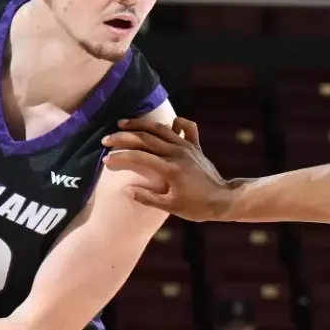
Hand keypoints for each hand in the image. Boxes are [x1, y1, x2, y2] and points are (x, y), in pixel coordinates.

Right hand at [101, 117, 232, 219]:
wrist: (223, 200)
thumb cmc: (196, 207)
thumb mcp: (170, 206)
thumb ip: (147, 198)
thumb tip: (126, 190)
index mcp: (170, 169)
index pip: (139, 157)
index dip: (121, 157)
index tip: (107, 160)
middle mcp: (178, 152)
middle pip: (146, 138)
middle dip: (124, 137)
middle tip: (107, 139)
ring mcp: (187, 146)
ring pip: (161, 128)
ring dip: (140, 124)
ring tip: (123, 123)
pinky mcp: (195, 146)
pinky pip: (187, 127)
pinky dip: (176, 122)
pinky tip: (167, 124)